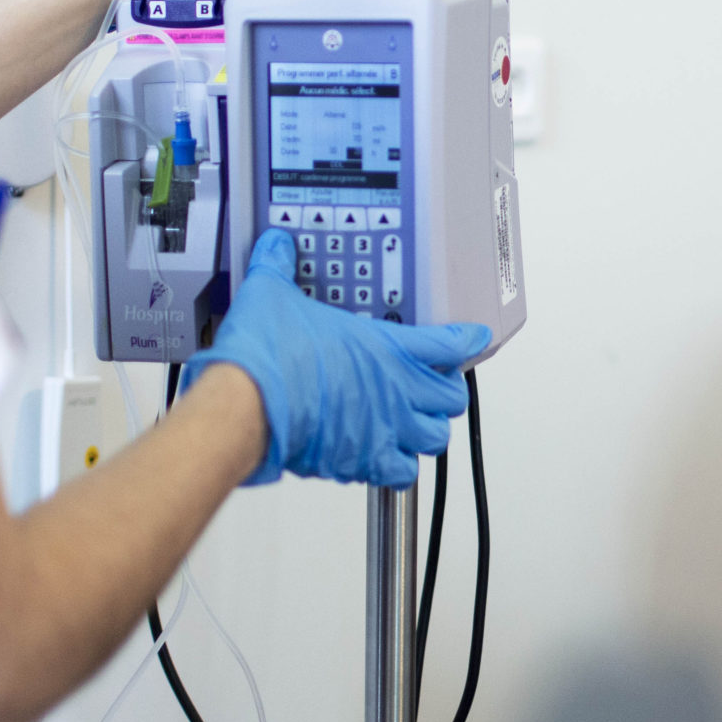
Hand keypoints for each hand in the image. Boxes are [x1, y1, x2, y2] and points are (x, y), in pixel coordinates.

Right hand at [182, 230, 488, 487]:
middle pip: (452, 397)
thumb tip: (275, 248)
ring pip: (434, 438)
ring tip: (415, 423)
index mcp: (385, 347)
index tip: (474, 338)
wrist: (247, 405)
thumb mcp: (272, 294)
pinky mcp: (362, 462)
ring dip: (428, 430)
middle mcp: (395, 391)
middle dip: (447, 391)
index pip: (447, 342)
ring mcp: (384, 429)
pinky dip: (398, 467)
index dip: (466, 340)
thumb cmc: (268, 356)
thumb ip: (278, 268)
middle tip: (435, 385)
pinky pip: (401, 473)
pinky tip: (385, 457)